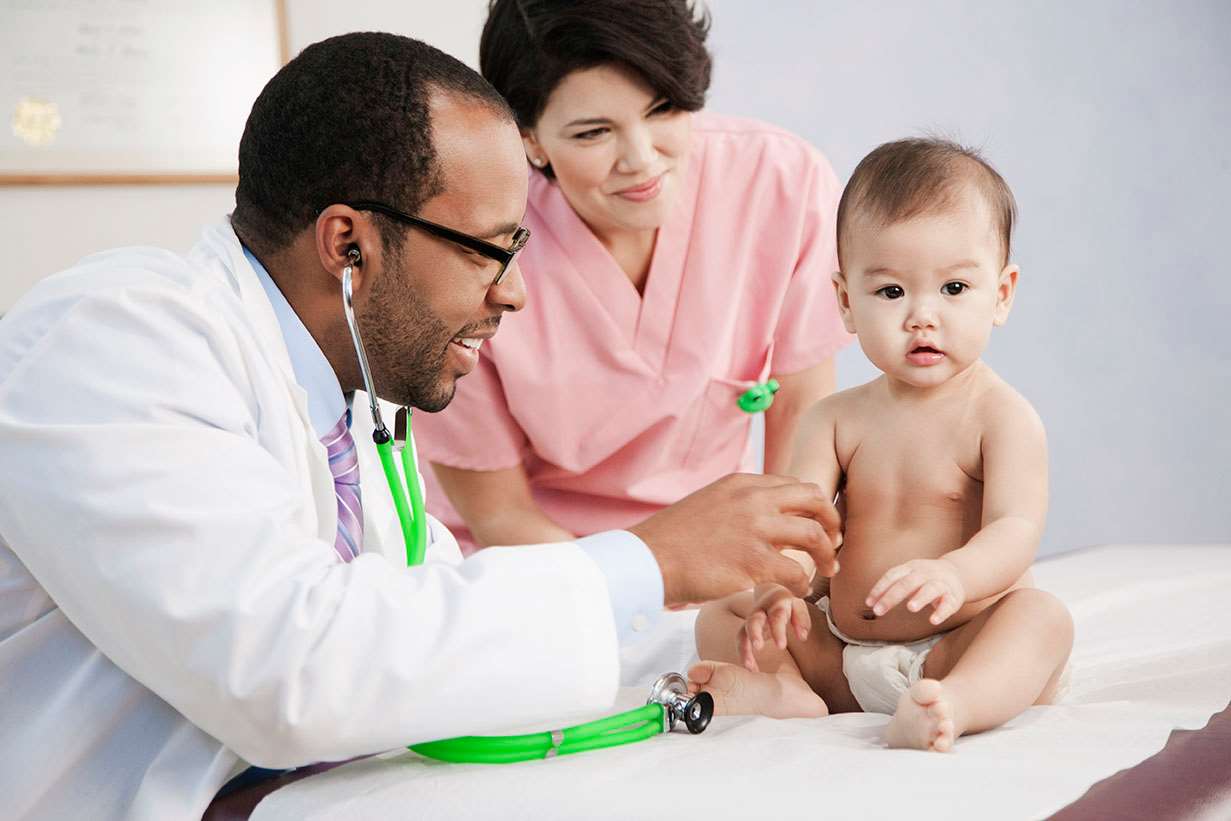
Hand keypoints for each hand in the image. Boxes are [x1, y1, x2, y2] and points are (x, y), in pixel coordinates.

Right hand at [629, 473, 840, 605]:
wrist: (649, 559)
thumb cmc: (674, 538)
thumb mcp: (709, 503)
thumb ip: (738, 504)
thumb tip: (762, 515)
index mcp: (742, 483)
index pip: (794, 485)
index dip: (813, 505)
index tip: (818, 523)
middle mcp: (753, 499)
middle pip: (814, 500)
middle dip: (832, 521)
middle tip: (835, 542)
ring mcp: (755, 529)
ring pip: (814, 535)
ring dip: (826, 555)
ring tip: (826, 570)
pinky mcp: (753, 561)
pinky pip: (797, 572)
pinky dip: (803, 584)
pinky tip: (797, 591)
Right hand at [739, 583, 810, 671]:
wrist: (769, 594)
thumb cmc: (787, 605)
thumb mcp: (798, 606)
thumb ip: (802, 620)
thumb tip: (802, 637)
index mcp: (775, 604)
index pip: (776, 617)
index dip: (777, 631)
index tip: (781, 646)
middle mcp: (759, 611)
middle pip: (753, 621)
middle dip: (754, 634)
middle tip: (758, 647)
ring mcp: (750, 620)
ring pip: (743, 633)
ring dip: (744, 649)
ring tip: (750, 666)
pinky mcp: (745, 629)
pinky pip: (741, 641)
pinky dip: (744, 655)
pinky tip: (751, 668)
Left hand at [865, 558, 965, 625]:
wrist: (957, 573)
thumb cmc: (925, 578)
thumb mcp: (908, 575)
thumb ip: (893, 586)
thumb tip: (871, 603)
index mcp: (911, 568)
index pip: (892, 576)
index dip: (880, 589)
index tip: (869, 603)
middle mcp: (925, 573)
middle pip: (907, 583)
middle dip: (892, 597)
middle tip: (879, 611)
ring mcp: (940, 583)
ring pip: (930, 589)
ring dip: (920, 598)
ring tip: (910, 608)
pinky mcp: (954, 596)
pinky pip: (948, 604)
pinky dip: (941, 612)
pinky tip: (933, 620)